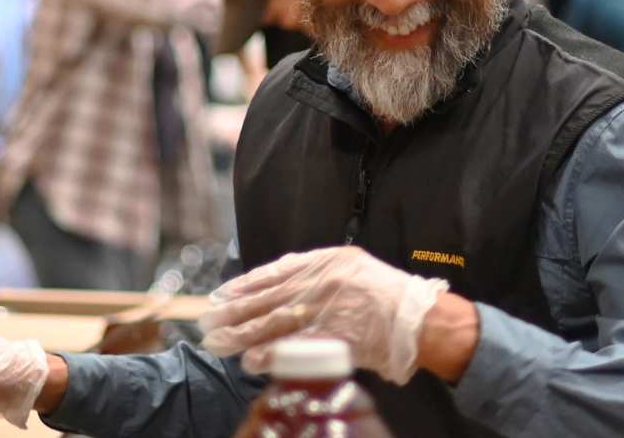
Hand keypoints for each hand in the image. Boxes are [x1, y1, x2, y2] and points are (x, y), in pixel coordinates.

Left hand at [200, 246, 447, 383]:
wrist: (418, 317)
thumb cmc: (387, 294)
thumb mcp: (351, 266)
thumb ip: (316, 271)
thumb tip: (281, 284)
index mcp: (322, 262)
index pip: (272, 273)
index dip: (243, 286)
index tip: (221, 295)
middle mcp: (318, 283)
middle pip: (265, 299)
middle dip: (232, 312)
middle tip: (206, 321)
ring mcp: (323, 310)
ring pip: (272, 322)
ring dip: (241, 334)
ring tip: (217, 343)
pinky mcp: (331, 337)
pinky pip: (294, 348)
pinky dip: (271, 355)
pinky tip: (251, 362)